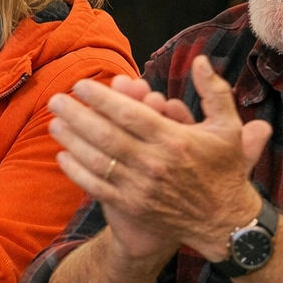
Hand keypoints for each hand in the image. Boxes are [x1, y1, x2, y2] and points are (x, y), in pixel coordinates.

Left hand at [48, 56, 271, 262]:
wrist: (225, 223)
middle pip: (106, 135)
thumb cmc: (224, 170)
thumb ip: (214, 91)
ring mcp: (141, 188)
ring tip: (54, 123)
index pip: (129, 114)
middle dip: (77, 115)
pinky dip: (77, 172)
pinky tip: (63, 156)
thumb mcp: (229, 128)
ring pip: (97, 160)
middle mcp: (155, 164)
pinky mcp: (132, 206)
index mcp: (175, 140)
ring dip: (72, 141)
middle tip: (56, 99)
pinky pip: (98, 187)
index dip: (102, 99)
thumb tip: (199, 60)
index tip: (81, 86)